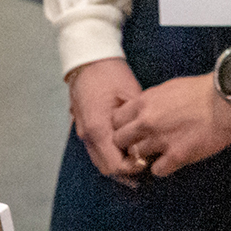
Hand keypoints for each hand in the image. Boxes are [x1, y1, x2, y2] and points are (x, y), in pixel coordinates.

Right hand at [67, 59, 144, 181]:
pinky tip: (126, 148)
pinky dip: (111, 154)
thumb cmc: (110, 73)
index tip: (148, 160)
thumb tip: (147, 141)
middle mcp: (87, 135)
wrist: (88, 59)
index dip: (132, 168)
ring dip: (118, 163)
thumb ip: (137, 122)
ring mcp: (82, 133)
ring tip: (138, 157)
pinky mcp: (84, 128)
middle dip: (126, 170)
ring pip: (100, 161)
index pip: (114, 165)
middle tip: (146, 162)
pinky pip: (97, 150)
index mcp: (97, 127)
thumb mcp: (131, 95)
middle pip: (106, 168)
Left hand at [110, 74, 230, 177]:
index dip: (123, 127)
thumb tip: (141, 112)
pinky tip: (173, 161)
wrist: (229, 99)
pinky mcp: (177, 155)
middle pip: (119, 140)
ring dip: (146, 157)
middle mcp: (147, 121)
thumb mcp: (169, 88)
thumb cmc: (204, 90)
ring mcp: (160, 139)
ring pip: (136, 156)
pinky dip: (163, 168)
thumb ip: (151, 102)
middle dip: (129, 144)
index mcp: (145, 102)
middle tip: (142, 145)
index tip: (132, 130)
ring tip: (160, 153)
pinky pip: (157, 170)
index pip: (115, 120)